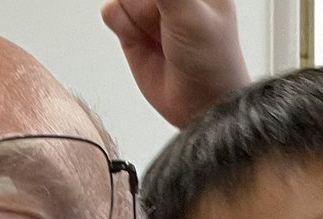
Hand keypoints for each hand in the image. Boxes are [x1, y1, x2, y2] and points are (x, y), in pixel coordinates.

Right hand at [102, 0, 250, 127]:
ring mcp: (150, 10)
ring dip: (134, 15)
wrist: (199, 105)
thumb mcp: (190, 12)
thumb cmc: (210, 60)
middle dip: (145, 4)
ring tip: (158, 36)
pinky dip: (121, 24)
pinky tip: (141, 40)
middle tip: (164, 20)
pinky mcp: (132, 30)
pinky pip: (112, 13)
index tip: (164, 7)